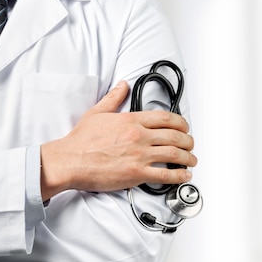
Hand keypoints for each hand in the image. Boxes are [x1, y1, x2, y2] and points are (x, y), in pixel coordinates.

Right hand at [39, 81, 197, 200]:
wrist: (69, 161)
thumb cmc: (80, 141)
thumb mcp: (97, 113)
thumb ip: (113, 98)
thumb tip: (122, 85)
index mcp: (131, 121)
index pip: (165, 118)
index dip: (180, 123)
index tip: (185, 127)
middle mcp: (139, 137)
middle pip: (174, 136)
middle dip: (188, 141)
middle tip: (191, 144)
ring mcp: (139, 155)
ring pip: (174, 154)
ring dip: (188, 157)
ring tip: (192, 160)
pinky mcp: (136, 174)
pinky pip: (164, 175)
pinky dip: (179, 176)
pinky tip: (184, 175)